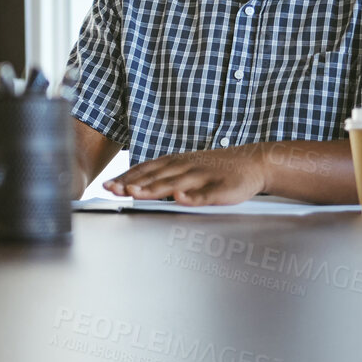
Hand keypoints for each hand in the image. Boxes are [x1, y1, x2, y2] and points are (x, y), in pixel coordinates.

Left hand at [104, 145, 265, 205]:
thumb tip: (136, 184)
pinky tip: (181, 199)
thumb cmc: (214, 169)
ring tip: (135, 193)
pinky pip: (205, 194)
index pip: (145, 169)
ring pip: (175, 183)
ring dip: (154, 188)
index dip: (126, 177)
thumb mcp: (185, 167)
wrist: (252, 162)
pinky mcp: (221, 188)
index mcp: (175, 163)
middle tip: (113, 190)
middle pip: (154, 176)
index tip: (108, 185)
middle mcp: (185, 167)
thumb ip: (163, 177)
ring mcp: (203, 177)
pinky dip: (192, 197)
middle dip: (132, 183)